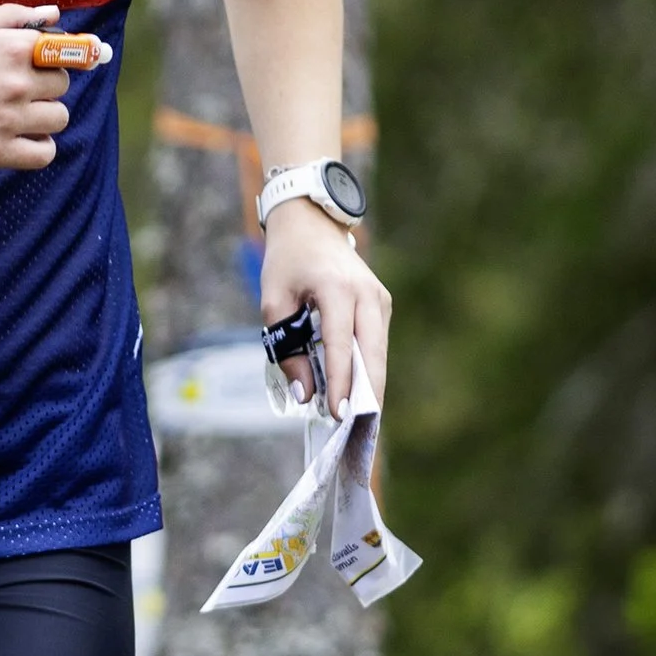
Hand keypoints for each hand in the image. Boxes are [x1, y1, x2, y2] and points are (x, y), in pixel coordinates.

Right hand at [0, 5, 97, 170]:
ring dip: (44, 115)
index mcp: (13, 47)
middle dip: (46, 85)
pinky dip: (40, 147)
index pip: (67, 52)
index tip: (63, 61)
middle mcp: (17, 83)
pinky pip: (44, 154)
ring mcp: (9, 119)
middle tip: (18, 86)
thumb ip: (14, 16)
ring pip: (58, 119)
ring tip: (17, 113)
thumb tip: (54, 15)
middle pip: (62, 86)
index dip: (67, 56)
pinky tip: (22, 137)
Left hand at [262, 202, 391, 418]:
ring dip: (369, 387)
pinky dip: (367, 370)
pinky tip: (357, 394)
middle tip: (358, 432)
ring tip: (358, 422)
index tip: (337, 414)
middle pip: (373, 355)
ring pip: (378, 353)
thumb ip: (286, 348)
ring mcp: (379, 299)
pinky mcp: (382, 304)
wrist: (311, 223)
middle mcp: (366, 294)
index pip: (341, 344)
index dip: (340, 382)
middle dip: (367, 395)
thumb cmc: (287, 262)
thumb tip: (306, 393)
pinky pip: (375, 344)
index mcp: (337, 289)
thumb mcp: (273, 301)